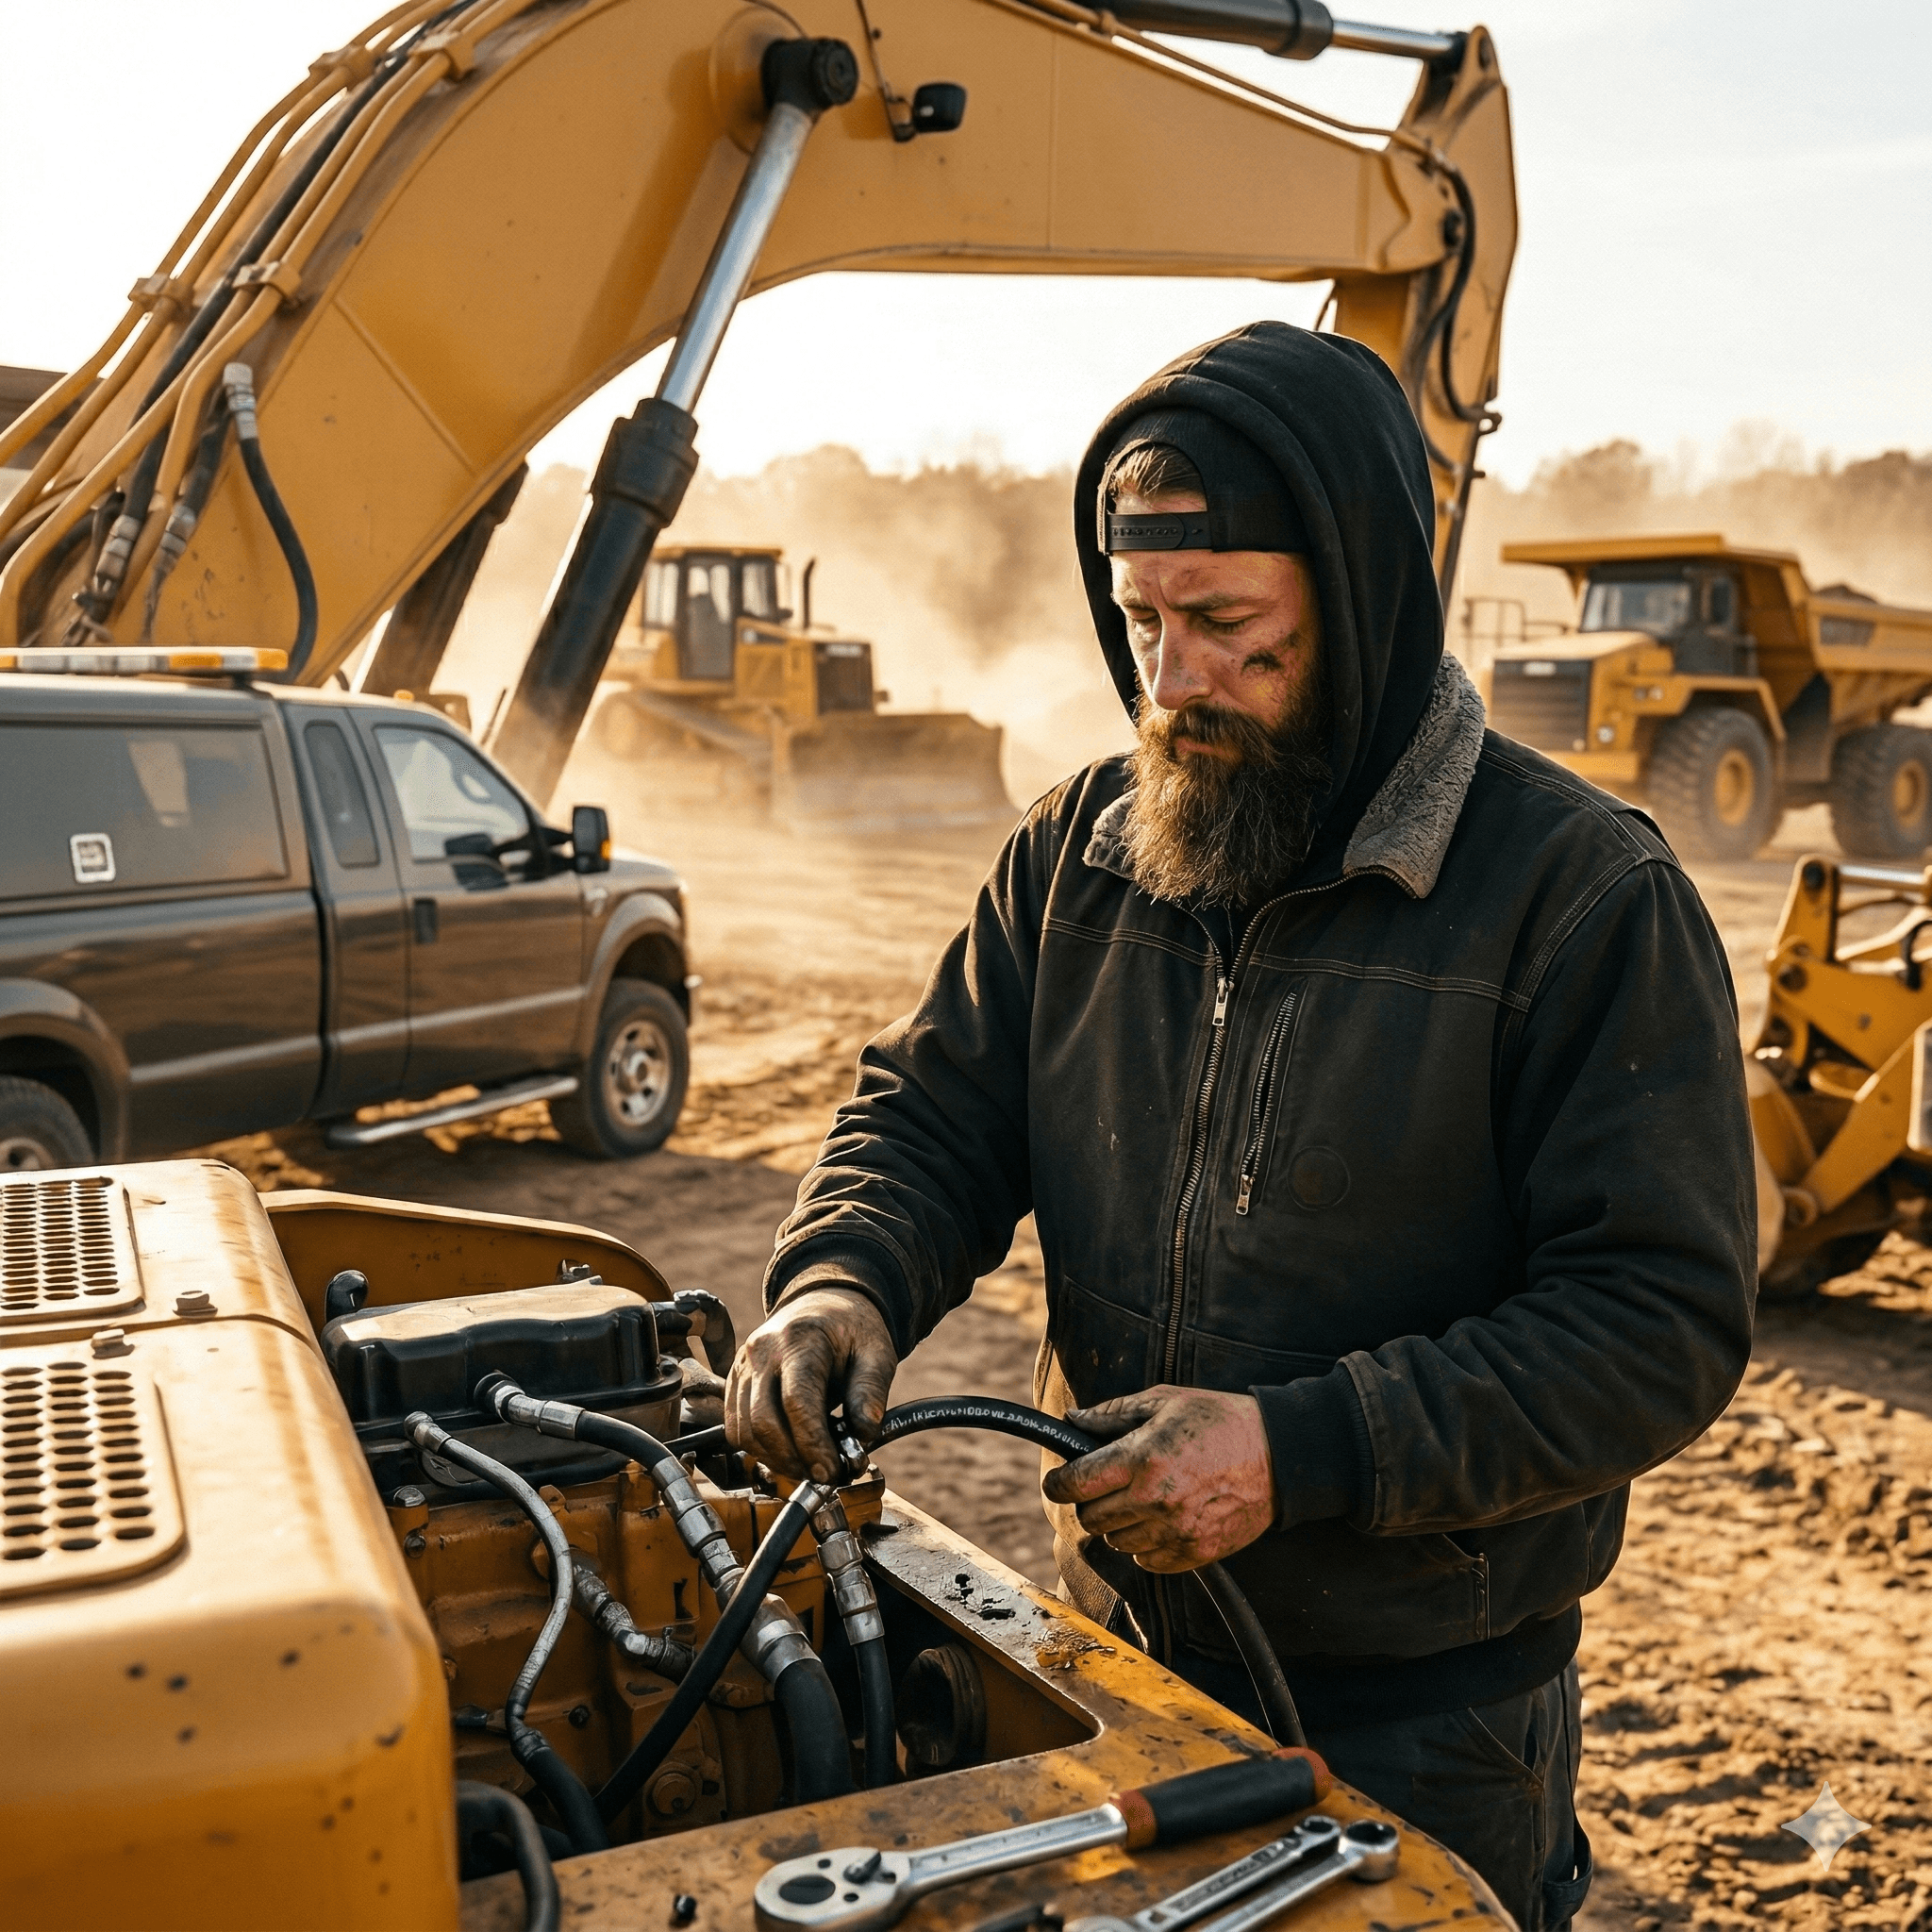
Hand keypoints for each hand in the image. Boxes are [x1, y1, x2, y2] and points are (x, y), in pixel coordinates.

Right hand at [725, 1288, 898, 1482]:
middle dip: (793, 1460)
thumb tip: (864, 1436)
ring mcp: (742, 1365)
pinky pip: (735, 1427)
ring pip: (744, 1430)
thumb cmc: (850, 1330)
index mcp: (799, 1339)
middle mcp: (762, 1350)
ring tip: (809, 1467)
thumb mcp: (876, 1353)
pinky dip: (759, 1449)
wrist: (822, 1304)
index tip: (833, 1471)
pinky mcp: (734, 1381)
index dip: (813, 1444)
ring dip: (775, 1460)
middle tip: (823, 1476)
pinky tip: (788, 1454)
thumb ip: (871, 1392)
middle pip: (763, 1421)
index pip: (797, 1402)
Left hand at [1041, 1385, 1276, 1571]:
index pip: (1076, 1483)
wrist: (1279, 1457)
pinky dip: (1145, 1544)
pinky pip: (1146, 1560)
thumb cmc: (1220, 1421)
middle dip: (1090, 1501)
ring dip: (1119, 1523)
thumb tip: (1073, 1420)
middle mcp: (1154, 1499)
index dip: (1059, 1481)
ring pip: (1116, 1542)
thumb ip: (1113, 1413)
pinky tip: (1161, 1519)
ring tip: (1141, 1499)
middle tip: (1106, 1485)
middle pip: (1090, 1518)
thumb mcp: (1165, 1401)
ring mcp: (1175, 1531)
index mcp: (1142, 1458)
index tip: (1059, 1479)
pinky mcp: (1194, 1553)